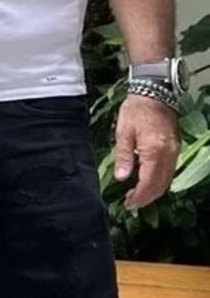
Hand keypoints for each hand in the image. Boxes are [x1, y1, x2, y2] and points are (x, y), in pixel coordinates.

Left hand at [113, 93, 180, 209]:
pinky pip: (169, 170)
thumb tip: (121, 177)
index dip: (139, 196)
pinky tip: (145, 180)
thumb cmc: (136, 110)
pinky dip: (159, 180)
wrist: (154, 93)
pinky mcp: (175, 148)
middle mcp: (169, 154)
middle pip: (161, 184)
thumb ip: (123, 156)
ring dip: (153, 190)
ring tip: (135, 195)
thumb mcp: (123, 132)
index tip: (128, 204)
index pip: (149, 182)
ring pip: (167, 179)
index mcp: (155, 150)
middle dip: (146, 197)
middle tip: (130, 203)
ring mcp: (175, 151)